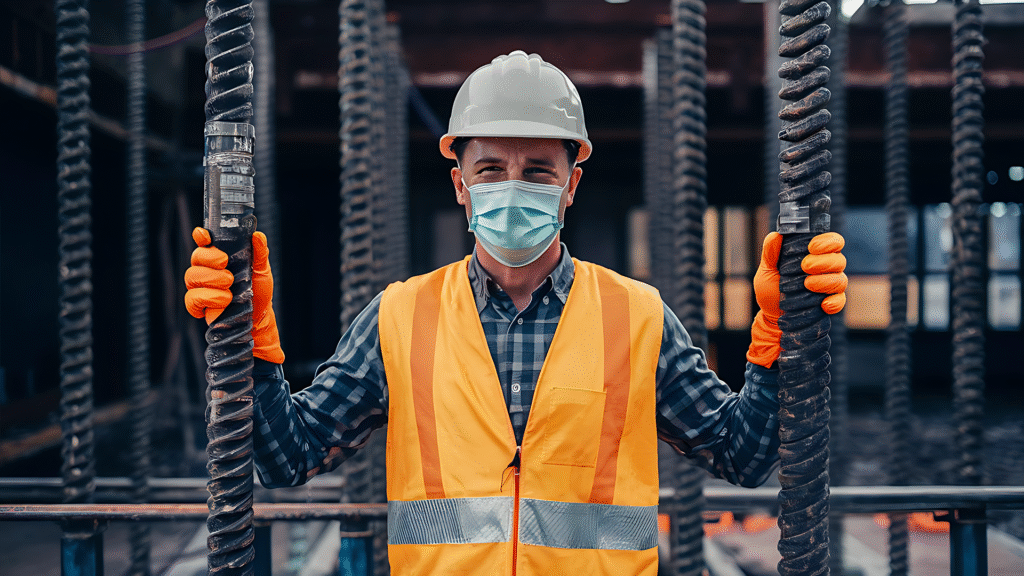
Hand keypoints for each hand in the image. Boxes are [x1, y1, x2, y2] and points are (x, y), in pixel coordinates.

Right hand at [184, 227, 284, 362]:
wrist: (259, 316)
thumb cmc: (258, 290)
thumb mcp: (262, 270)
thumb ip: (260, 253)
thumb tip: (258, 235)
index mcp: (219, 257)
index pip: (204, 242)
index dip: (201, 237)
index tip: (204, 235)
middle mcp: (207, 269)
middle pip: (196, 257)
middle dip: (210, 260)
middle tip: (227, 267)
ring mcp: (200, 287)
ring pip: (191, 276)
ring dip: (212, 280)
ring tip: (230, 287)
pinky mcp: (199, 305)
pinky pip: (191, 298)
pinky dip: (208, 298)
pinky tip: (223, 301)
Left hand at [747, 231, 846, 367]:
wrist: (771, 316)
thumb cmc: (770, 290)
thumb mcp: (766, 271)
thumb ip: (770, 252)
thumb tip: (776, 234)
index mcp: (813, 255)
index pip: (833, 241)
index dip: (827, 242)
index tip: (811, 247)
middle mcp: (825, 269)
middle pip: (840, 259)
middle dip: (824, 262)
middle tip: (805, 267)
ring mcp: (829, 286)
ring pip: (841, 279)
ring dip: (826, 281)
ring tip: (807, 285)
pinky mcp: (830, 303)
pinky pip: (841, 300)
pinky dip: (835, 302)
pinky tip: (823, 304)